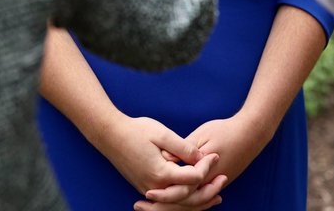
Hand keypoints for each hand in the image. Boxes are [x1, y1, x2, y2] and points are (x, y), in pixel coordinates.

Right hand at [88, 114, 217, 199]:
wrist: (110, 135)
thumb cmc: (136, 131)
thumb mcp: (162, 134)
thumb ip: (184, 148)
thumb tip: (202, 158)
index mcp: (160, 173)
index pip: (191, 178)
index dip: (206, 167)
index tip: (215, 155)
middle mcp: (154, 186)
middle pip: (187, 197)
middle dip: (208, 189)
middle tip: (224, 178)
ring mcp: (149, 189)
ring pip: (178, 203)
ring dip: (198, 200)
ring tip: (216, 194)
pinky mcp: (146, 187)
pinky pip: (169, 200)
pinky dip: (184, 200)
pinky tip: (195, 193)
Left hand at [136, 114, 273, 209]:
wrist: (252, 132)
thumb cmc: (226, 130)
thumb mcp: (202, 135)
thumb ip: (183, 149)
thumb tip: (163, 157)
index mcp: (204, 174)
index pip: (179, 191)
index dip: (161, 196)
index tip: (145, 194)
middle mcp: (209, 184)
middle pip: (182, 202)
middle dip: (161, 206)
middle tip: (140, 205)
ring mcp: (215, 185)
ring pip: (190, 202)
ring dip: (170, 204)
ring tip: (151, 203)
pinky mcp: (218, 182)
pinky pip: (197, 196)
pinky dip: (183, 200)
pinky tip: (171, 197)